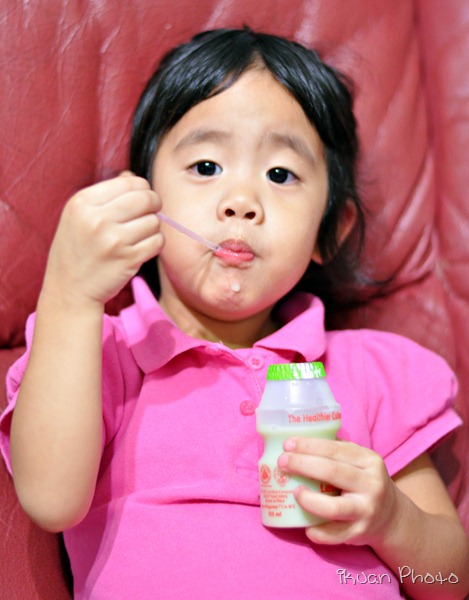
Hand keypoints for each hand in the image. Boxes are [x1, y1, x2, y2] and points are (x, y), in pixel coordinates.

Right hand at [42, 173, 162, 306]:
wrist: (69, 289)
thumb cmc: (77, 250)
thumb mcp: (78, 216)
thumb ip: (105, 195)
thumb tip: (133, 177)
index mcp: (83, 202)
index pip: (129, 182)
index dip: (142, 188)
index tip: (141, 198)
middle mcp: (97, 219)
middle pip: (146, 198)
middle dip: (154, 204)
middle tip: (150, 212)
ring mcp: (113, 240)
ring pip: (154, 221)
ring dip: (152, 228)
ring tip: (138, 235)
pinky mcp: (128, 259)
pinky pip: (157, 242)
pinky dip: (155, 244)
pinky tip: (142, 248)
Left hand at [278, 438, 398, 546]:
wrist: (390, 516)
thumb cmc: (363, 481)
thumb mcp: (360, 461)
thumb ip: (336, 451)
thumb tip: (296, 442)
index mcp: (370, 461)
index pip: (335, 450)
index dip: (309, 446)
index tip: (287, 444)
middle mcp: (371, 485)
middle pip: (332, 472)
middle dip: (303, 465)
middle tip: (282, 462)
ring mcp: (366, 511)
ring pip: (334, 507)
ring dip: (309, 500)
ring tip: (295, 492)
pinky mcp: (359, 533)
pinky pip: (333, 535)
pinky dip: (316, 531)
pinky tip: (304, 524)